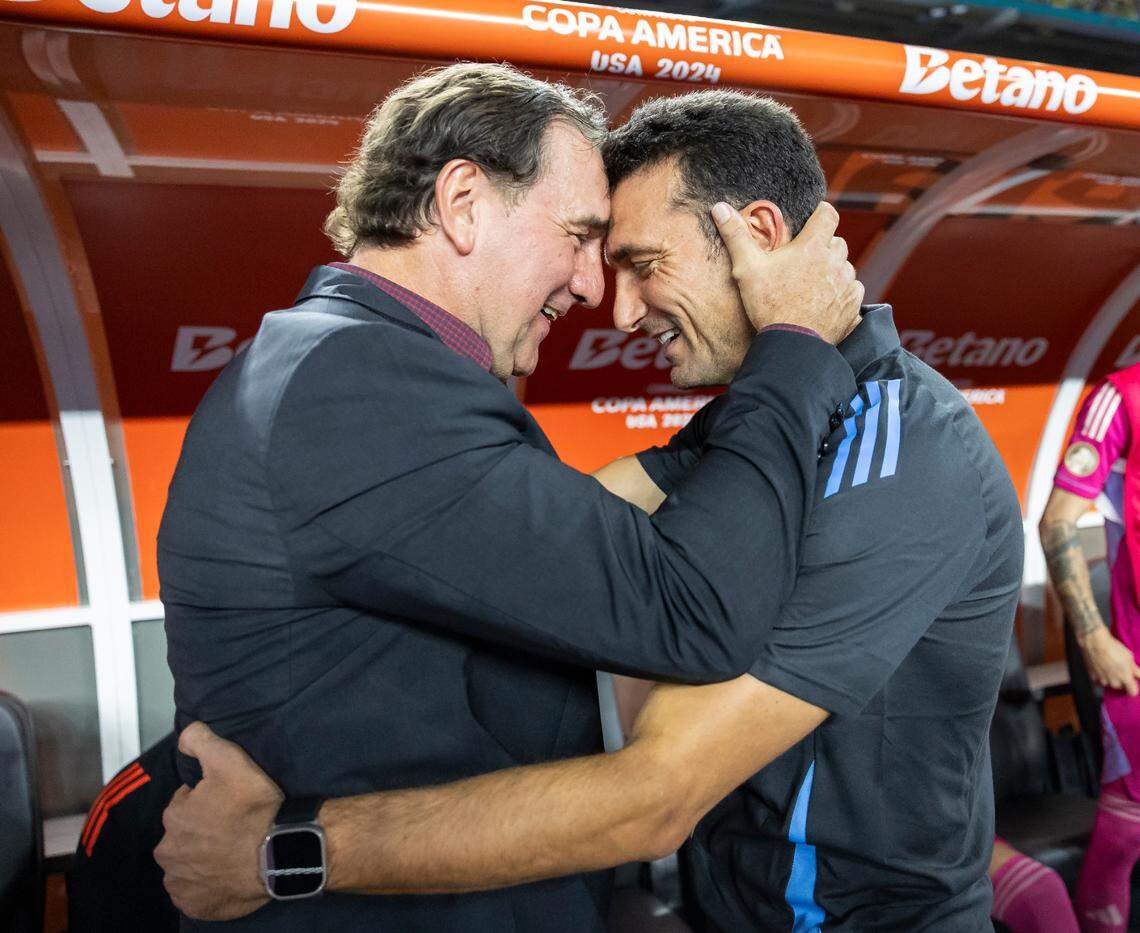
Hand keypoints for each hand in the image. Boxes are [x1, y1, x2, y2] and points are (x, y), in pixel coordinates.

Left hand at [154, 722, 282, 919]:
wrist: (282, 853)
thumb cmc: (255, 807)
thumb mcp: (230, 759)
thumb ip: (200, 740)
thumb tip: (185, 736)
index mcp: (174, 817)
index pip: (186, 802)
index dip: (209, 799)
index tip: (230, 801)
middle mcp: (169, 853)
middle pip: (184, 834)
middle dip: (203, 828)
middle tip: (234, 825)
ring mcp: (182, 884)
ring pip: (188, 864)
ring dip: (203, 857)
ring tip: (235, 849)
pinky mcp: (196, 906)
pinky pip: (196, 893)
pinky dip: (208, 885)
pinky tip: (229, 873)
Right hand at [711, 201, 862, 343]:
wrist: (791, 343)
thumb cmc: (769, 304)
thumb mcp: (747, 268)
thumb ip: (735, 235)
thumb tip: (719, 208)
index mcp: (813, 246)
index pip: (828, 214)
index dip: (821, 213)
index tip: (813, 218)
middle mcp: (835, 261)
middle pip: (837, 242)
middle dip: (824, 246)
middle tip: (805, 259)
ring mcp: (846, 284)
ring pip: (845, 267)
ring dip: (833, 270)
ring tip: (812, 284)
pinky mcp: (851, 305)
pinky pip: (853, 290)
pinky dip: (842, 292)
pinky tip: (824, 301)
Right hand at [1079, 626, 1139, 695]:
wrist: (1095, 642)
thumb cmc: (1113, 648)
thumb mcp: (1129, 657)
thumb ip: (1136, 669)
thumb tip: (1139, 675)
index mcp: (1125, 678)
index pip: (1133, 692)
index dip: (1134, 688)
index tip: (1133, 684)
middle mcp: (1114, 682)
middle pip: (1120, 686)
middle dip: (1121, 679)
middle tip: (1120, 668)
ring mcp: (1102, 679)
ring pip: (1109, 682)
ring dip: (1110, 677)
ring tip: (1109, 665)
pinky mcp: (1092, 676)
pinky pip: (1098, 679)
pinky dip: (1100, 674)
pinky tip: (1101, 665)